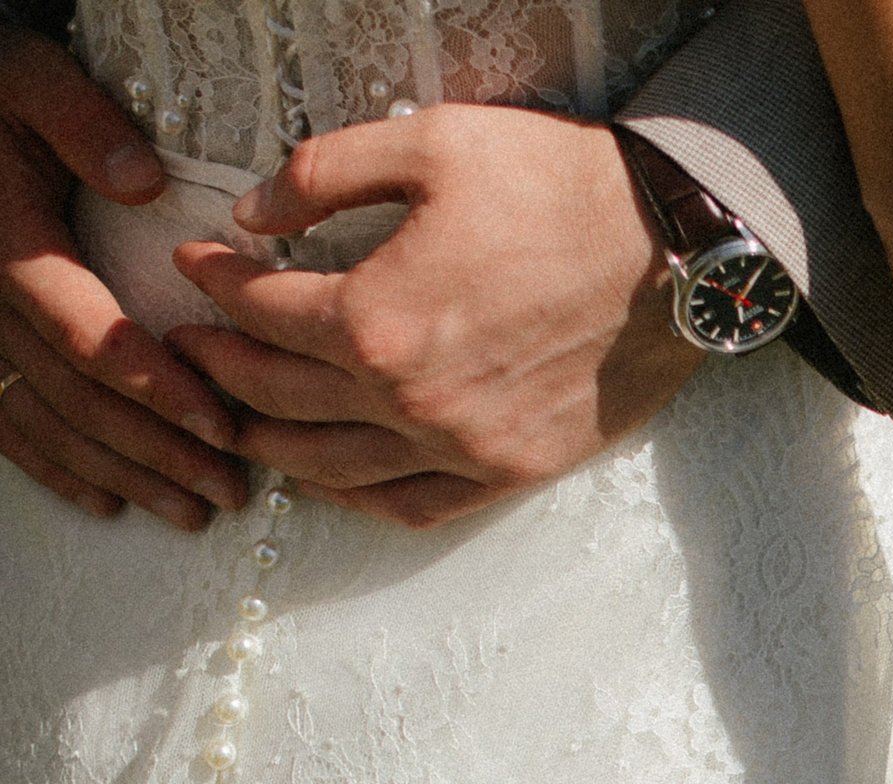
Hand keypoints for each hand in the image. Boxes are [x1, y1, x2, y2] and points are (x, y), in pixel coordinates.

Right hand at [0, 24, 248, 525]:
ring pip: (46, 421)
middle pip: (75, 395)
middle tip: (229, 489)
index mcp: (8, 243)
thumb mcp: (30, 81)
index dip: (155, 386)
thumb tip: (142, 181)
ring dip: (121, 473)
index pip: (85, 334)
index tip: (222, 425)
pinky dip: (56, 468)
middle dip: (156, 449)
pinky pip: (5, 423)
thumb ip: (81, 125)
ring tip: (192, 510)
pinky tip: (108, 504)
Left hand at [166, 103, 701, 528]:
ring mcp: (462, 447)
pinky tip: (329, 474)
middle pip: (276, 397)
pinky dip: (356, 497)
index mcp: (378, 319)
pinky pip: (411, 508)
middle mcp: (410, 400)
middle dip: (219, 364)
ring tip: (239, 417)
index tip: (197, 264)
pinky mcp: (510, 471)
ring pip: (330, 467)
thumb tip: (253, 213)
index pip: (260, 312)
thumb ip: (325, 173)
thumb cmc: (562, 189)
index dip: (214, 282)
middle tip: (193, 343)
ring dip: (268, 443)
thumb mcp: (433, 144)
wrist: (678, 255)